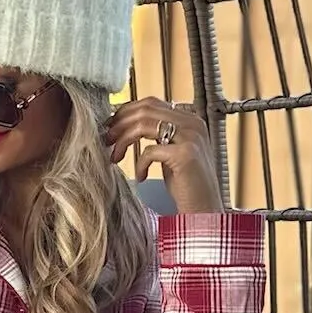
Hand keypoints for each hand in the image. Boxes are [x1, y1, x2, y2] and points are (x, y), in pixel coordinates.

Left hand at [104, 97, 222, 213]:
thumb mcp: (171, 151)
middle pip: (145, 110)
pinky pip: (150, 151)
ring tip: (115, 156)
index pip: (151, 103)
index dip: (126, 112)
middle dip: (119, 123)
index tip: (110, 126)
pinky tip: (140, 176)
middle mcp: (192, 123)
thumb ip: (157, 134)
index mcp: (189, 119)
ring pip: (144, 125)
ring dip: (123, 140)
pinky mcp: (185, 155)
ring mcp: (190, 137)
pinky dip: (139, 164)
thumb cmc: (186, 184)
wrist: (205, 209)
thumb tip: (125, 123)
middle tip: (106, 139)